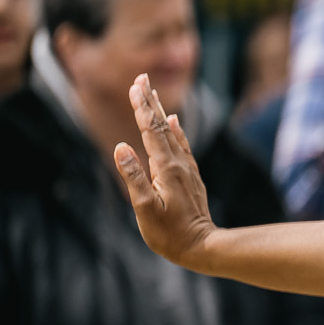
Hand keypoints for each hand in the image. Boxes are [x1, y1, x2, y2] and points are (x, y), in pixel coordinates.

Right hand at [114, 75, 217, 266]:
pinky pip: (182, 146)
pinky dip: (176, 130)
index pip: (151, 130)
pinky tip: (174, 123)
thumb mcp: (144, 207)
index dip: (142, 107)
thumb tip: (121, 147)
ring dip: (161, 112)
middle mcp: (178, 163)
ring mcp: (186, 169)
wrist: (203, 247)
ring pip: (172, 133)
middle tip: (142, 78)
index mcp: (165, 167)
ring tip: (153, 93)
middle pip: (162, 125)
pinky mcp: (190, 177)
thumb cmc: (169, 233)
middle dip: (150, 102)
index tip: (136, 85)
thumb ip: (133, 176)